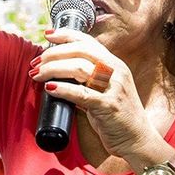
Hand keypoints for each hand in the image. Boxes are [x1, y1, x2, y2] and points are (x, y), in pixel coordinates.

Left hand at [32, 28, 160, 159]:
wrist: (137, 139)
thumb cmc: (117, 116)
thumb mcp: (105, 90)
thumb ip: (87, 79)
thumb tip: (58, 71)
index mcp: (115, 64)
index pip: (88, 41)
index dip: (66, 35)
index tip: (47, 35)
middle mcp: (116, 72)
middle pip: (81, 51)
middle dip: (54, 53)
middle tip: (36, 63)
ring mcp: (114, 88)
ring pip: (79, 68)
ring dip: (53, 69)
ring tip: (37, 75)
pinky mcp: (108, 106)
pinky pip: (82, 94)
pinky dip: (63, 89)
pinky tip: (50, 89)